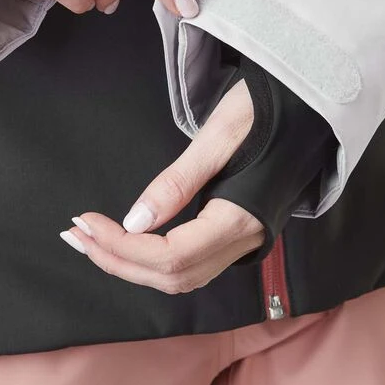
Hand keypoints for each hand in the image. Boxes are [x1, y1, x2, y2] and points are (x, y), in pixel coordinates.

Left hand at [60, 79, 265, 290]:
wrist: (309, 106)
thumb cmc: (268, 110)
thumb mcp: (219, 135)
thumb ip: (177, 183)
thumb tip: (134, 222)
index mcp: (240, 219)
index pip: (170, 256)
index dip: (122, 248)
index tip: (86, 223)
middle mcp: (245, 240)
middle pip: (171, 276)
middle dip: (118, 261)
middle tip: (75, 235)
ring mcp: (244, 242)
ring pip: (181, 277)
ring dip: (132, 265)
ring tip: (90, 242)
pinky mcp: (237, 235)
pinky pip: (191, 264)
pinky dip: (152, 260)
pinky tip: (126, 242)